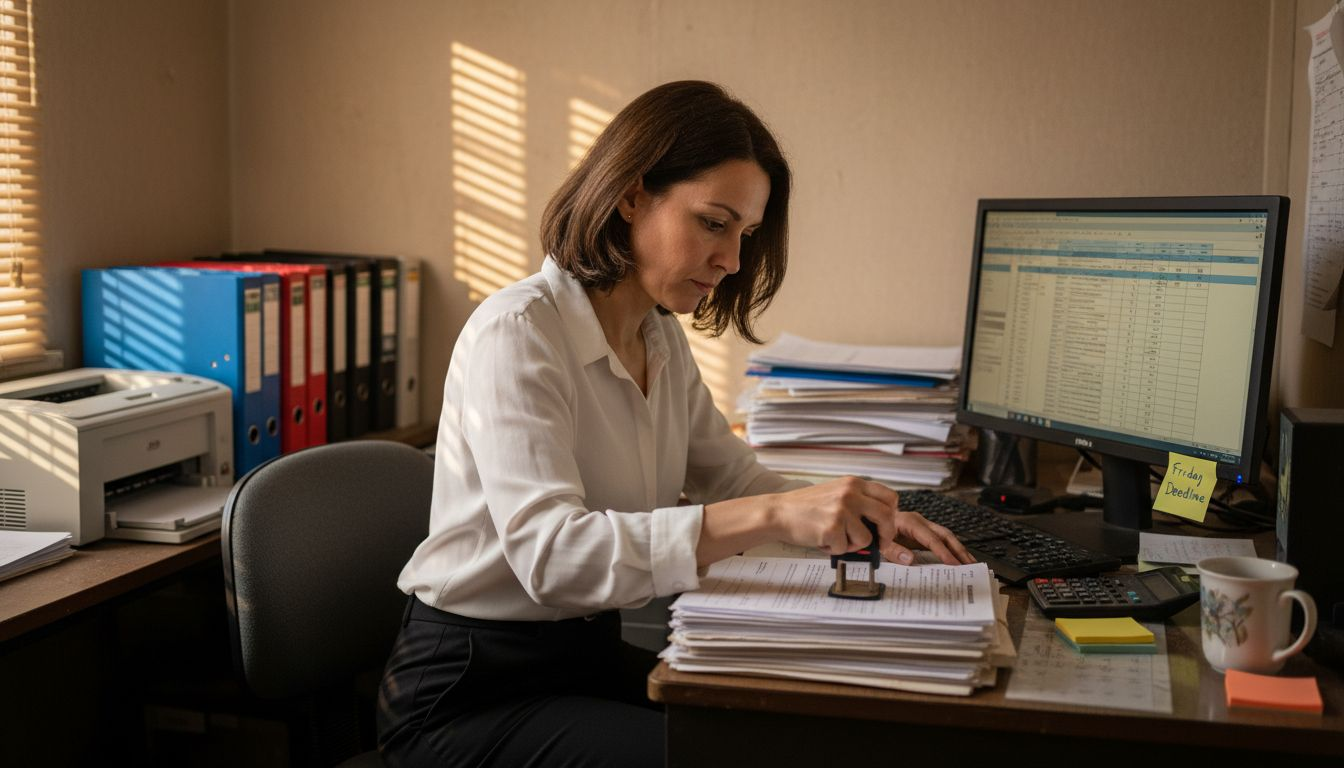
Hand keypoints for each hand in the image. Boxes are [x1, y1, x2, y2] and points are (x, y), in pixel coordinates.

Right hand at [768, 477, 974, 565]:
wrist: (778, 512)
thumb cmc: (805, 506)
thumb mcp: (835, 492)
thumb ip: (858, 500)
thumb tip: (881, 521)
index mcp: (853, 483)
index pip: (889, 497)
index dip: (892, 514)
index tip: (885, 525)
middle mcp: (850, 494)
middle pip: (887, 517)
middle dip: (886, 535)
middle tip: (879, 543)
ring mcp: (842, 510)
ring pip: (866, 538)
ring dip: (853, 544)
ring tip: (835, 538)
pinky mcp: (832, 528)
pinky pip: (846, 548)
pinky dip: (835, 549)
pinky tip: (822, 539)